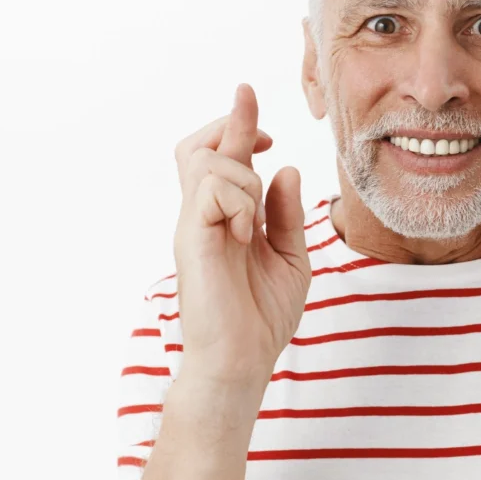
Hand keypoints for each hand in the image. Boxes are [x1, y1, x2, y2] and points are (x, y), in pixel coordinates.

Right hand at [172, 84, 311, 384]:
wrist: (242, 361)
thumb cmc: (261, 316)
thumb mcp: (290, 256)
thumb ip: (286, 213)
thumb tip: (285, 169)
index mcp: (228, 218)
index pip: (225, 159)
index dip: (240, 129)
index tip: (265, 126)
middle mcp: (205, 216)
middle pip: (199, 146)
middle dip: (230, 123)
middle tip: (255, 119)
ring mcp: (194, 225)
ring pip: (208, 161)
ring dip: (242, 176)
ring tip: (253, 223)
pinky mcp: (190, 238)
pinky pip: (211, 189)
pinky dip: (238, 200)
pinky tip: (246, 233)